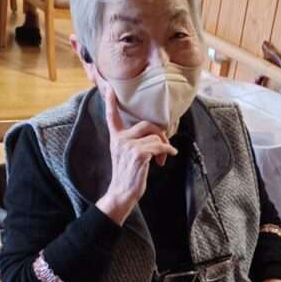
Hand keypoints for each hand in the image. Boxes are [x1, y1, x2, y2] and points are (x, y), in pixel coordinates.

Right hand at [96, 85, 176, 225]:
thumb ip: (132, 141)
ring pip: (155, 137)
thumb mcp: (124, 154)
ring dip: (164, 148)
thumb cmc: (127, 175)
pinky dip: (168, 151)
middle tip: (164, 146)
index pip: (112, 116)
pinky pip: (159, 147)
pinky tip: (170, 155)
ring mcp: (129, 146)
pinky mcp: (138, 154)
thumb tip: (154, 135)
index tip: (110, 88)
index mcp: (116, 137)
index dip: (111, 102)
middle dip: (160, 134)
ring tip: (162, 159)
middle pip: (146, 124)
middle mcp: (120, 139)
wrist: (122, 193)